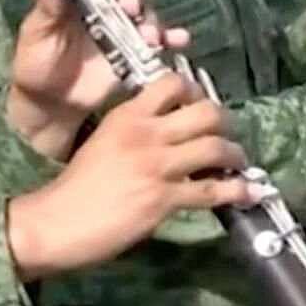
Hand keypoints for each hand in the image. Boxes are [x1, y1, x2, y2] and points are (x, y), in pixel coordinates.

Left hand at [4, 0, 188, 160]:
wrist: (51, 103)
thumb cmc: (38, 60)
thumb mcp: (37, 32)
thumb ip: (45, 4)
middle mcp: (110, 0)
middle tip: (127, 3)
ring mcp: (127, 24)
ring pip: (149, 7)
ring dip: (151, 16)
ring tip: (146, 35)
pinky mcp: (139, 49)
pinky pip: (164, 38)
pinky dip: (173, 36)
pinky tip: (176, 40)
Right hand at [4, 75, 256, 280]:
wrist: (56, 222)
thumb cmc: (77, 185)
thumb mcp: (104, 141)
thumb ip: (136, 132)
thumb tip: (172, 134)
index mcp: (128, 115)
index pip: (172, 83)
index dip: (196, 91)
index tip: (203, 105)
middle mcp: (146, 133)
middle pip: (206, 112)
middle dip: (225, 122)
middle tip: (228, 134)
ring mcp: (158, 165)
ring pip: (216, 147)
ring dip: (236, 155)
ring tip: (239, 163)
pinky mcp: (164, 198)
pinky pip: (213, 190)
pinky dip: (237, 191)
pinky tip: (249, 194)